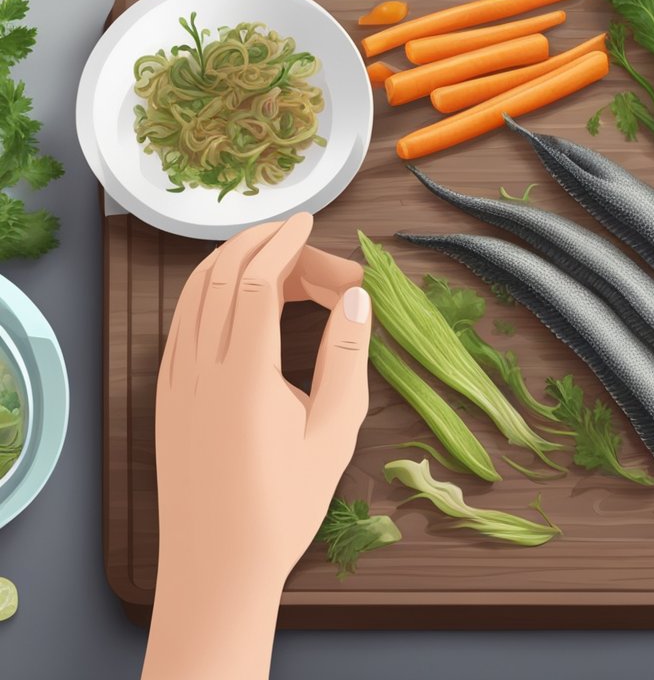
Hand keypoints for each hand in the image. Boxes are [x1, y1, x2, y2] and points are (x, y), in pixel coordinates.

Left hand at [143, 213, 370, 679]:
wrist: (218, 564)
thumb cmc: (284, 507)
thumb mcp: (335, 432)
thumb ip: (348, 357)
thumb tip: (358, 299)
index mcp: (245, 376)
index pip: (258, 280)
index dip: (285, 241)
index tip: (310, 219)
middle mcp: (200, 369)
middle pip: (224, 275)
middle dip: (266, 245)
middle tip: (312, 247)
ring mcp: (175, 380)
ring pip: (195, 294)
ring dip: (234, 262)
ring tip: (277, 258)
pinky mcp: (165, 394)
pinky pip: (181, 322)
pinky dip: (210, 293)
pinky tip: (239, 298)